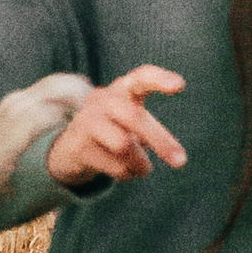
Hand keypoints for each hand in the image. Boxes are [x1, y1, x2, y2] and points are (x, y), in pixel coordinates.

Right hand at [44, 64, 187, 188]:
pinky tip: (124, 171)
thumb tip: (175, 155)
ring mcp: (86, 121)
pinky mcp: (78, 146)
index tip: (180, 85)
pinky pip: (114, 167)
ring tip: (143, 168)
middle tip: (181, 161)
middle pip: (135, 118)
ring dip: (140, 163)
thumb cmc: (113, 130)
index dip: (159, 79)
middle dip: (161, 141)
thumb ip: (149, 129)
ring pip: (124, 146)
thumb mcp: (130, 120)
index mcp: (121, 89)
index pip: (141, 78)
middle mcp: (102, 100)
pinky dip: (127, 174)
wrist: (70, 148)